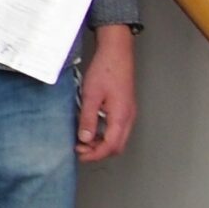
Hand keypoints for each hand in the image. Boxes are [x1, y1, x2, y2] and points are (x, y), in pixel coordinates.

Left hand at [76, 26, 136, 160]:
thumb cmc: (106, 70)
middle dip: (98, 152)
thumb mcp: (91, 95)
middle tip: (80, 148)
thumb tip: (84, 138)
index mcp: (121, 116)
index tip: (80, 154)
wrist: (117, 53)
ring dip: (101, 143)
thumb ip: (87, 119)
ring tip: (83, 139)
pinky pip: (117, 129)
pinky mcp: (125, 108)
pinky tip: (91, 128)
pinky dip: (104, 134)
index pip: (110, 146)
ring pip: (118, 138)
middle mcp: (128, 117)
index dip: (94, 154)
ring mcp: (128, 113)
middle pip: (116, 146)